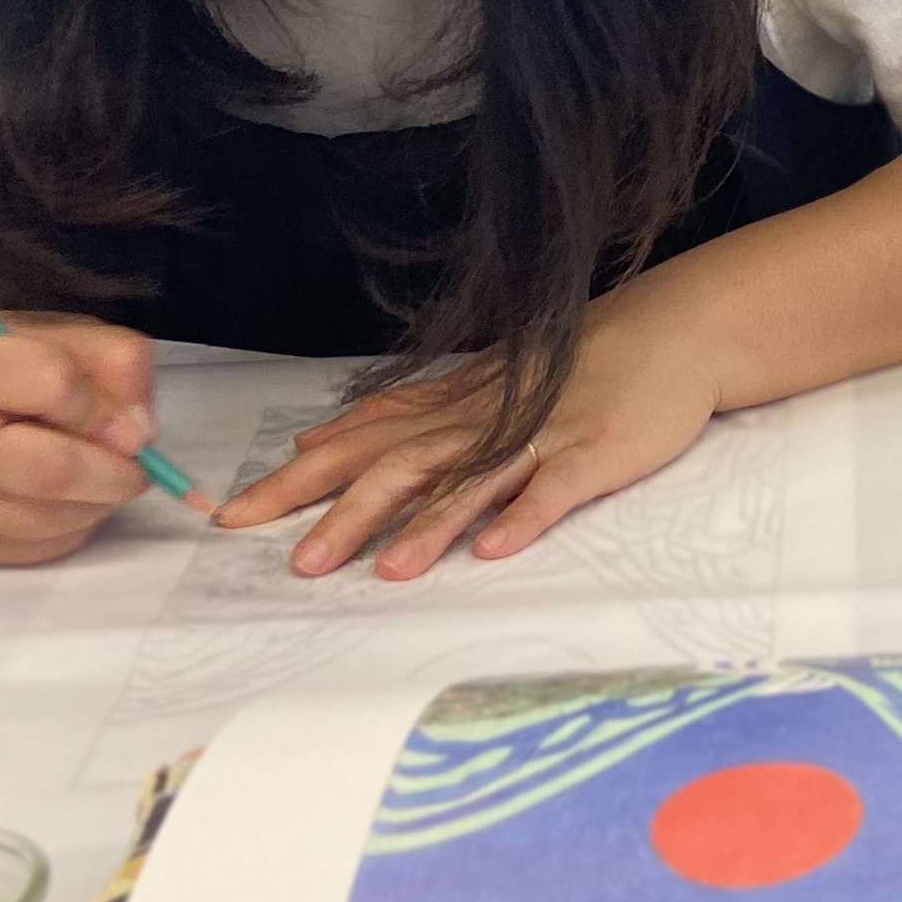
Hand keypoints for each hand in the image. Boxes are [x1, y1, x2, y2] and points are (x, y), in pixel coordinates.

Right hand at [0, 314, 160, 564]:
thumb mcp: (67, 336)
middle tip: (137, 470)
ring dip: (95, 503)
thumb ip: (117, 366)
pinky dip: (71, 527)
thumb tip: (137, 436)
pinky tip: (68, 499)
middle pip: (47, 471)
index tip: (125, 418)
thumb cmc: (3, 361)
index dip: (102, 406)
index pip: (52, 385)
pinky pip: (34, 548)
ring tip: (101, 478)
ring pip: (44, 519)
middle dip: (111, 474)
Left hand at [214, 282, 723, 579]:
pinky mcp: (594, 453)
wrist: (668, 330)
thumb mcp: (474, 381)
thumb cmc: (569, 362)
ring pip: (473, 482)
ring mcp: (540, 436)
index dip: (297, 479)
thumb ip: (398, 412)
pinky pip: (555, 489)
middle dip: (347, 514)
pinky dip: (524, 518)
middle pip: (404, 466)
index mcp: (450, 407)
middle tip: (296, 565)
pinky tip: (495, 551)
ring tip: (388, 571)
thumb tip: (316, 438)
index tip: (233, 516)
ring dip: (430, 526)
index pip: (360, 442)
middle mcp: (483, 422)